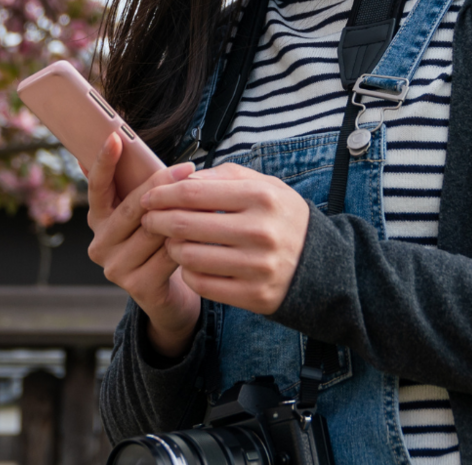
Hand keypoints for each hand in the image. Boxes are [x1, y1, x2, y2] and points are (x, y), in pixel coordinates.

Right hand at [85, 132, 201, 356]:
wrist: (170, 296)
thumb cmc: (160, 242)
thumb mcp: (146, 212)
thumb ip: (137, 185)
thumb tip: (120, 138)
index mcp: (98, 220)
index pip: (96, 187)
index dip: (104, 162)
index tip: (115, 137)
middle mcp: (100, 244)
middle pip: (134, 207)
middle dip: (162, 185)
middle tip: (189, 168)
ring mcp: (115, 267)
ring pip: (155, 230)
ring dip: (184, 213)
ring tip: (208, 199)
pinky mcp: (137, 287)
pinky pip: (169, 254)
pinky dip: (190, 241)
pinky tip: (207, 232)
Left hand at [140, 162, 312, 316]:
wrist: (322, 264)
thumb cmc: (282, 218)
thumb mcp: (265, 185)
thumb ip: (225, 176)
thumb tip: (183, 177)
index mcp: (261, 197)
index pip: (194, 192)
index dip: (163, 194)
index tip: (149, 197)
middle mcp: (260, 232)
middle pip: (185, 225)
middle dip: (157, 221)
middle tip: (149, 220)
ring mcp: (257, 267)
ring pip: (189, 257)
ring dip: (171, 247)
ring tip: (170, 241)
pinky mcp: (254, 295)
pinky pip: (202, 284)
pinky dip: (187, 272)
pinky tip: (189, 263)